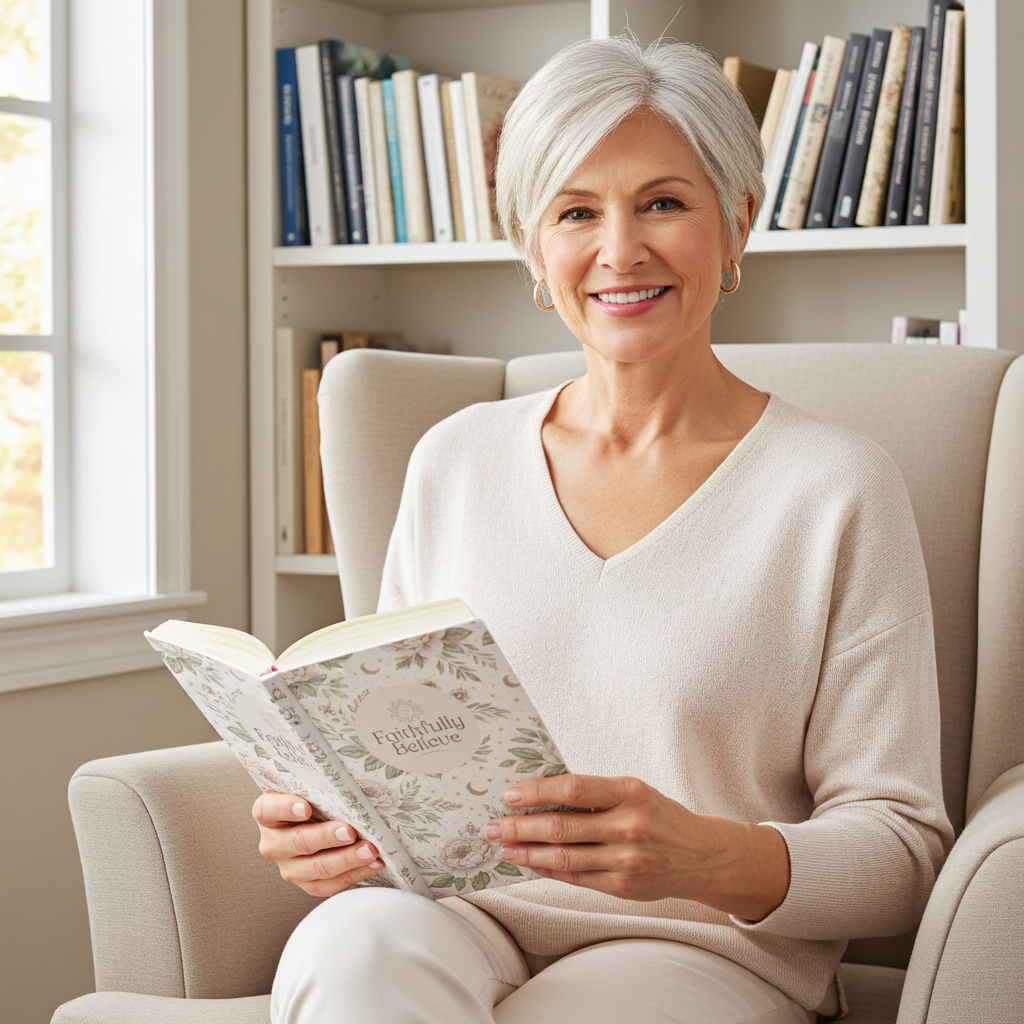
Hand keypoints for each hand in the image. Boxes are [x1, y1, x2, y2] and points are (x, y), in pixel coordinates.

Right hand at [252, 792, 384, 896]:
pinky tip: (373, 863)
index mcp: (267, 814)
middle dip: (327, 838)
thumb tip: (349, 782)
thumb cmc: (312, 799)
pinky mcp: (306, 882)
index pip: (268, 810)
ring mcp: (289, 866)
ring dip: (346, 860)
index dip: (286, 809)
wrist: (311, 821)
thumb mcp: (309, 787)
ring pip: (317, 868)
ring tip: (369, 850)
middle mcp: (273, 843)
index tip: (305, 807)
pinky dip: (354, 874)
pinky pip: (329, 885)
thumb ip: (319, 785)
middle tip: (350, 832)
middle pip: (298, 843)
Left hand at [485, 774, 789, 920]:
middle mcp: (627, 826)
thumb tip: (542, 793)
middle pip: (561, 826)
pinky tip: (529, 861)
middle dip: (519, 826)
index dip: (537, 791)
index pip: (573, 788)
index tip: (511, 794)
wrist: (702, 856)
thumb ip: (594, 794)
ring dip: (526, 851)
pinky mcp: (620, 886)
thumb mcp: (633, 792)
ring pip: (563, 857)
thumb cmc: (661, 816)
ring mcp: (624, 860)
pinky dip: (547, 869)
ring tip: (502, 845)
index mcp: (630, 792)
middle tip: (493, 825)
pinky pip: (575, 877)